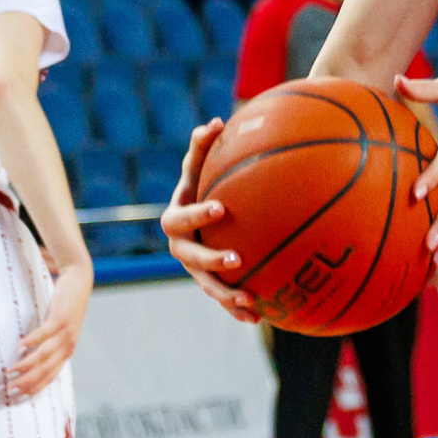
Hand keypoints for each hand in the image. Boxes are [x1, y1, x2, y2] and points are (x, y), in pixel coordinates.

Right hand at [10, 257, 91, 398]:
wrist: (78, 279)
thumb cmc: (64, 305)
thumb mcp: (58, 328)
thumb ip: (46, 342)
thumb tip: (25, 356)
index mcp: (66, 351)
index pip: (50, 377)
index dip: (35, 389)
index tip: (18, 397)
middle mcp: (68, 345)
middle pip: (46, 371)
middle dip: (27, 383)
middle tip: (9, 390)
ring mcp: (65, 332)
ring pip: (44, 356)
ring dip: (26, 366)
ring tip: (9, 372)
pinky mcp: (60, 319)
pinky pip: (44, 334)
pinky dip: (31, 342)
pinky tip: (18, 348)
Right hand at [159, 119, 259, 323]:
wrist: (206, 212)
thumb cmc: (204, 181)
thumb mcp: (201, 165)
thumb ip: (203, 146)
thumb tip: (216, 121)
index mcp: (176, 217)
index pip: (181, 218)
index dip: (198, 214)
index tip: (222, 208)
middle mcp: (181, 246)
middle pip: (190, 258)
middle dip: (211, 261)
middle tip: (237, 258)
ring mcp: (193, 268)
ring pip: (206, 286)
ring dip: (225, 295)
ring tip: (250, 300)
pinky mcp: (210, 282)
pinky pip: (223, 299)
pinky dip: (239, 309)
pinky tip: (260, 316)